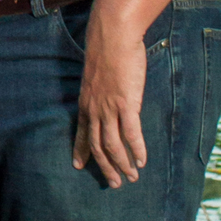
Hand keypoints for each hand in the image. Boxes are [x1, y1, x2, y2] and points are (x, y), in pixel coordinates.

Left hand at [74, 12, 147, 187]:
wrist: (112, 36)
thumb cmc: (107, 51)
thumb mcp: (98, 75)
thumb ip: (101, 89)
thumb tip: (108, 94)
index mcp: (86, 103)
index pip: (81, 133)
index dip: (81, 151)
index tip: (78, 166)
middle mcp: (95, 110)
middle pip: (98, 146)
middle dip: (106, 167)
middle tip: (113, 183)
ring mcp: (110, 108)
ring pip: (114, 145)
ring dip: (123, 164)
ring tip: (131, 177)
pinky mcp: (127, 104)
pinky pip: (131, 134)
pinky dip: (137, 150)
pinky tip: (142, 161)